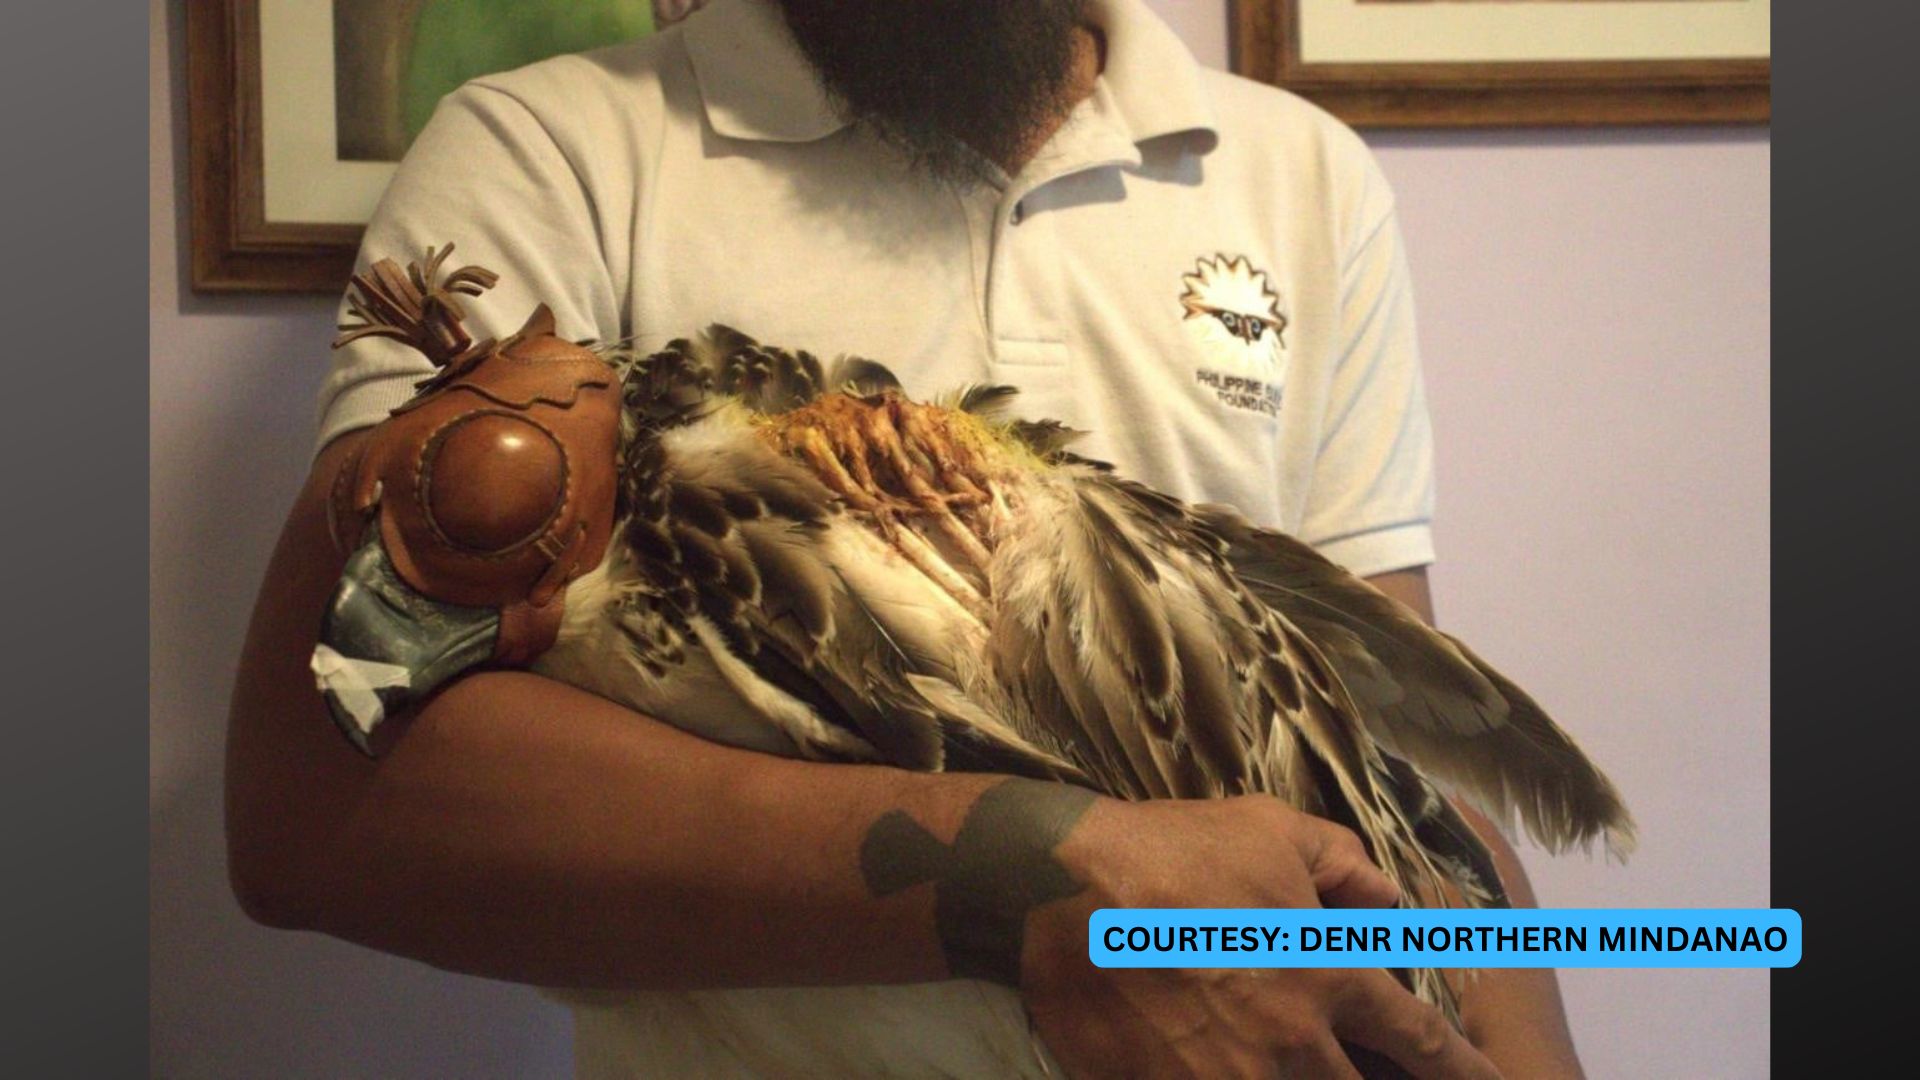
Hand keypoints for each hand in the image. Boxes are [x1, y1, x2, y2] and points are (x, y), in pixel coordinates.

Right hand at [1019, 796, 1503, 1079]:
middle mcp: (1294, 1046)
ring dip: (1296, 1078)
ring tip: (1268, 1048)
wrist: (1061, 891)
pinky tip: (1207, 1058)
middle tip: (1361, 1061)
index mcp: (1331, 980)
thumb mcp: (1273, 831)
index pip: (1422, 1042)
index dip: (1464, 1072)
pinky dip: (1221, 1079)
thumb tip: (1394, 903)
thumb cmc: (1173, 852)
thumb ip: (1348, 868)